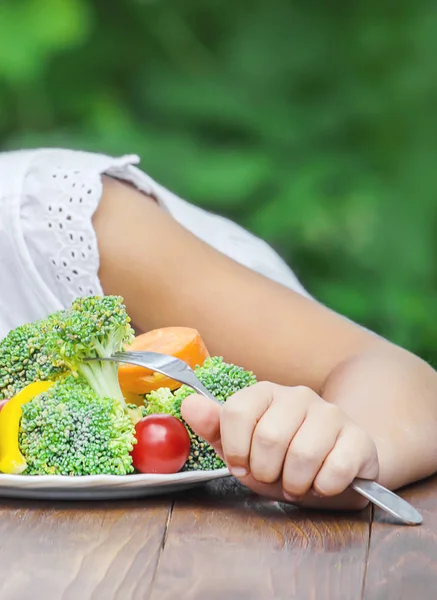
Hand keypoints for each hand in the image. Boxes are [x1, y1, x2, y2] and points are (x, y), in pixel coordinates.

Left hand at [181, 382, 378, 508]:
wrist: (336, 469)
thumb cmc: (282, 461)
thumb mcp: (242, 449)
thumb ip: (214, 428)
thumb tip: (188, 403)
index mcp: (265, 393)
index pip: (236, 411)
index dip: (235, 448)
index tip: (242, 463)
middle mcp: (299, 396)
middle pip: (269, 437)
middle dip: (266, 471)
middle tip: (274, 475)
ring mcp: (332, 414)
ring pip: (303, 454)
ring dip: (296, 483)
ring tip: (298, 481)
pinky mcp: (359, 439)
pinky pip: (335, 469)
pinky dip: (324, 487)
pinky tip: (323, 482)